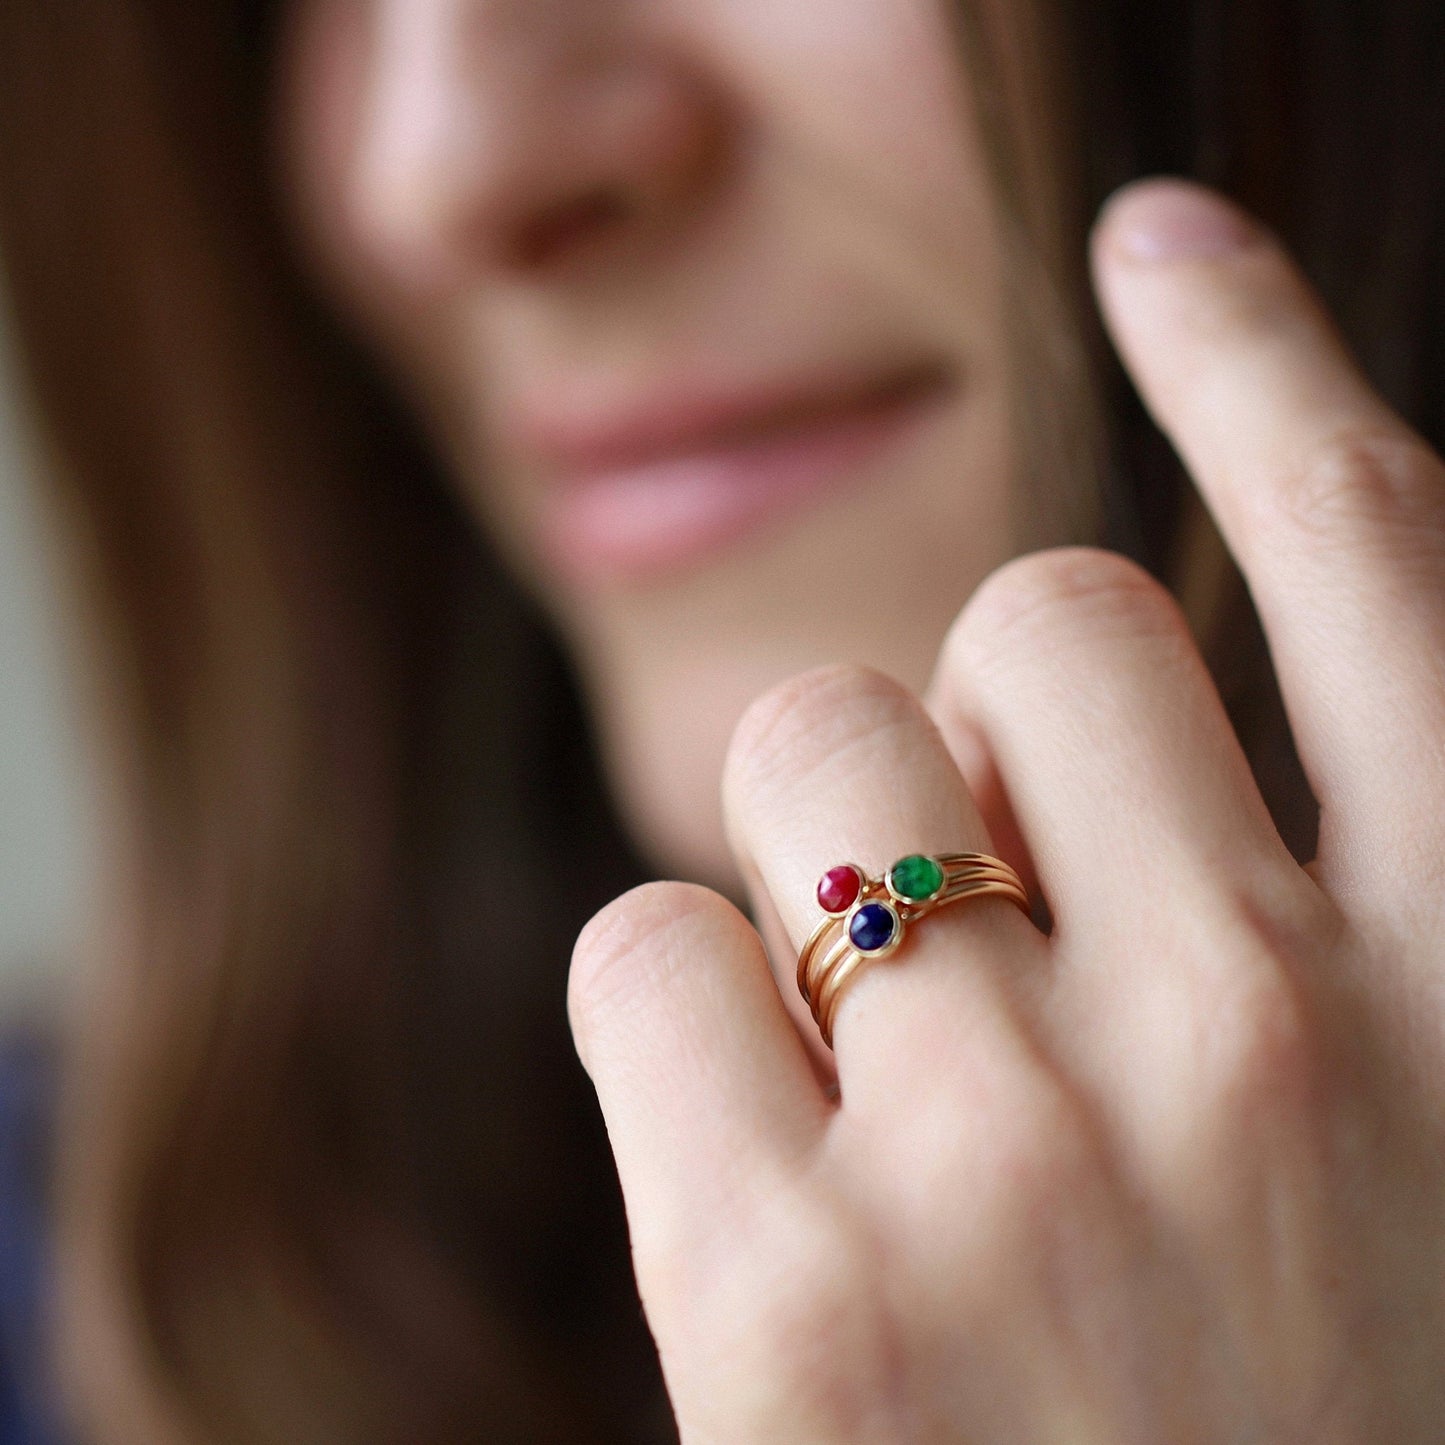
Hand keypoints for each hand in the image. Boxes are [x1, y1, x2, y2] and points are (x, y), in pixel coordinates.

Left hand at [567, 179, 1444, 1441]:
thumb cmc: (1277, 1432)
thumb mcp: (1378, 1146)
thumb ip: (1281, 910)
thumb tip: (1068, 702)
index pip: (1386, 561)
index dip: (1265, 363)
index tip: (1164, 243)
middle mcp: (1281, 1045)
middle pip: (1033, 621)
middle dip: (976, 717)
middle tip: (982, 907)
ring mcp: (1028, 1165)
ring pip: (814, 755)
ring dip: (811, 860)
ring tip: (871, 1067)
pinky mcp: (793, 1296)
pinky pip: (645, 948)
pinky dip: (670, 1019)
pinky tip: (753, 1179)